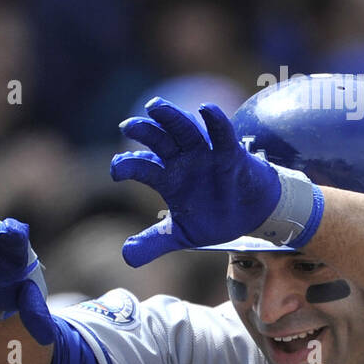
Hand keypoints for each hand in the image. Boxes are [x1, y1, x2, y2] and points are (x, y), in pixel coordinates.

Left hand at [111, 97, 281, 266]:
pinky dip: (215, 121)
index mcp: (167, 178)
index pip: (142, 167)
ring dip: (170, 117)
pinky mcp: (229, 153)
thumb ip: (153, 243)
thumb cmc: (211, 218)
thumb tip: (127, 257)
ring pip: (185, 129)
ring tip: (154, 107)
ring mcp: (205, 154)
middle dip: (144, 131)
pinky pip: (222, 133)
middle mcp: (182, 161)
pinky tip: (206, 109)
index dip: (127, 166)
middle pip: (159, 140)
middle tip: (127, 126)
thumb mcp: (179, 235)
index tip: (116, 171)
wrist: (248, 216)